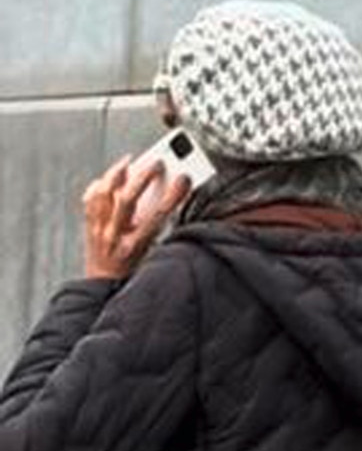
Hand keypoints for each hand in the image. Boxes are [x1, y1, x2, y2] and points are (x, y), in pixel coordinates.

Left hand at [81, 152, 183, 282]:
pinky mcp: (89, 226)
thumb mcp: (152, 258)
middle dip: (144, 176)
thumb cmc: (131, 277)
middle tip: (157, 161)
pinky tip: (108, 179)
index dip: (173, 194)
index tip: (183, 178)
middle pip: (129, 198)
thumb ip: (158, 232)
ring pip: (105, 193)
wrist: (102, 288)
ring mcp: (99, 230)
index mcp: (136, 247)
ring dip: (118, 173)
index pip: (158, 214)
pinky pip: (91, 198)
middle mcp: (115, 236)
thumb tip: (165, 202)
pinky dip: (100, 185)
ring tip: (129, 161)